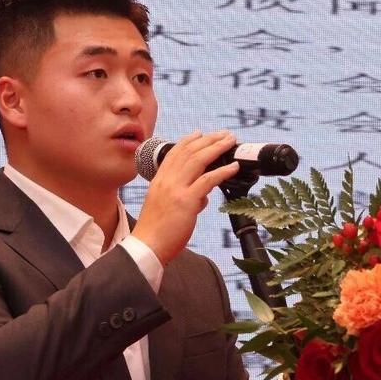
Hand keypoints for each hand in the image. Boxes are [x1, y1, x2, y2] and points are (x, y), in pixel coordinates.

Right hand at [132, 131, 240, 264]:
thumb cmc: (156, 230)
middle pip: (189, 152)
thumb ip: (183, 197)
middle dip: (209, 139)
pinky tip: (233, 167)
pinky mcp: (186, 201)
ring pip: (199, 160)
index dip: (189, 141)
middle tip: (224, 134)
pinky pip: (208, 180)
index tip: (200, 133)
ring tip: (231, 142)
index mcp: (159, 180)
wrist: (147, 246)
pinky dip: (223, 171)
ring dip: (217, 147)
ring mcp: (176, 189)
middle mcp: (166, 180)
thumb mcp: (165, 206)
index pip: (174, 153)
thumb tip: (203, 196)